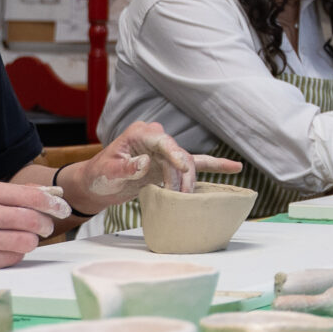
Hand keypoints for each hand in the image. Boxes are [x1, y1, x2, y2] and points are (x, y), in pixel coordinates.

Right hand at [0, 181, 73, 268]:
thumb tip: (51, 196)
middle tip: (45, 227)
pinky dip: (15, 255)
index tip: (62, 209)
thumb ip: (13, 195)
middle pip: (32, 220)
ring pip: (26, 242)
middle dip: (45, 225)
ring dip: (31, 242)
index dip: (52, 204)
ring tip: (23, 238)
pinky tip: (4, 249)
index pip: (31, 196)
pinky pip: (13, 259)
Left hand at [70, 122, 237, 209]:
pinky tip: (235, 168)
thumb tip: (144, 163)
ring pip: (189, 162)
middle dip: (183, 177)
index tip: (184, 171)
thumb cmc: (99, 175)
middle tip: (179, 197)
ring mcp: (165, 151)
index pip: (164, 141)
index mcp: (140, 134)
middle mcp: (156, 138)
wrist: (97, 183)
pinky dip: (215, 166)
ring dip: (192, 180)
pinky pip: (196, 164)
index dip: (175, 154)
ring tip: (190, 197)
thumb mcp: (107, 172)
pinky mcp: (170, 165)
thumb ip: (125, 167)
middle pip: (180, 155)